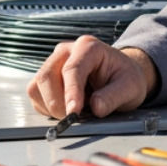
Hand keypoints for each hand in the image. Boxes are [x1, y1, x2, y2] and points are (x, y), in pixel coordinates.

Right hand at [27, 36, 159, 118]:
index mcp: (88, 47)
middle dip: (57, 102)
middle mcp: (66, 51)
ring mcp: (54, 62)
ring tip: (74, 111)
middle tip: (74, 118)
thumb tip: (96, 107)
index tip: (73, 113)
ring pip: (37, 86)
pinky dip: (47, 107)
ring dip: (51, 106)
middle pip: (47, 76)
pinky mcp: (46, 77)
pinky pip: (36, 94)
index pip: (72, 70)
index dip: (70, 93)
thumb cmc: (125, 78)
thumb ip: (113, 97)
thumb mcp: (130, 87)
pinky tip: (67, 107)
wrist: (120, 75)